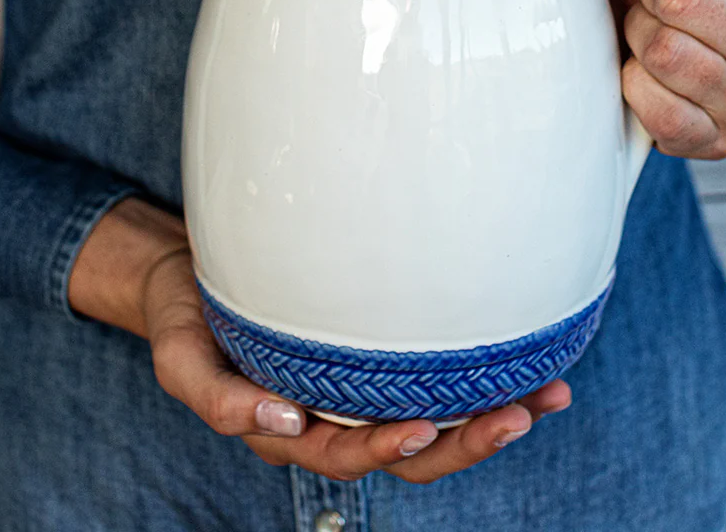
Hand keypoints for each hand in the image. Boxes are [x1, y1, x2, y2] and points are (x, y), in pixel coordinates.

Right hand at [69, 198, 571, 482]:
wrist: (189, 272)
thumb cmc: (185, 315)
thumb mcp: (179, 356)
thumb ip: (217, 397)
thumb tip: (280, 423)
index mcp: (288, 428)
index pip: (346, 453)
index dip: (388, 449)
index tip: (425, 428)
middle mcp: (332, 416)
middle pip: (408, 449)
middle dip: (465, 441)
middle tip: (516, 416)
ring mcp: (357, 387)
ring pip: (432, 418)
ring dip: (488, 415)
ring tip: (545, 396)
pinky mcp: (373, 351)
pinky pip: (430, 375)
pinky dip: (476, 376)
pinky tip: (521, 361)